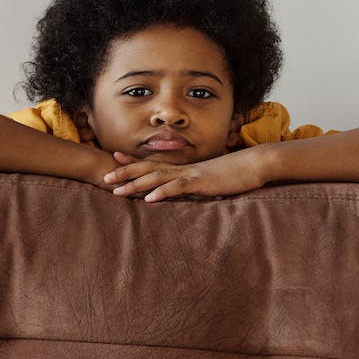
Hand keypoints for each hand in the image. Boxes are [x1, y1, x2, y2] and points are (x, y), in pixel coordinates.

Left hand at [102, 148, 268, 200]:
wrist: (255, 164)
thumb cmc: (236, 174)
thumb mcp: (212, 181)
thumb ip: (197, 186)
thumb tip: (187, 193)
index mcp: (185, 169)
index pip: (154, 163)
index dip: (133, 162)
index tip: (114, 159)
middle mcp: (184, 169)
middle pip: (148, 169)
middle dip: (125, 173)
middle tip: (104, 177)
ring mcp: (191, 174)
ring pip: (158, 177)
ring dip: (136, 184)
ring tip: (117, 190)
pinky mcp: (202, 182)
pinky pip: (179, 186)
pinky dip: (163, 191)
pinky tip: (149, 198)